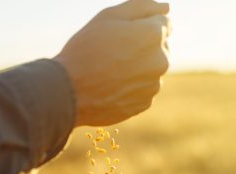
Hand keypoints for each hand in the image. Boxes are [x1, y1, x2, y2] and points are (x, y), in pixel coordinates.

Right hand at [54, 0, 170, 125]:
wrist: (69, 92)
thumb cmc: (85, 49)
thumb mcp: (109, 16)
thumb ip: (142, 7)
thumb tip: (166, 9)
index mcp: (154, 35)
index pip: (164, 23)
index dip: (142, 25)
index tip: (123, 34)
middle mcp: (161, 61)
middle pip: (160, 48)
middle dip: (143, 46)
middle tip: (112, 52)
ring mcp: (153, 85)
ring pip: (151, 70)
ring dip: (138, 67)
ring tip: (110, 71)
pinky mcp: (144, 103)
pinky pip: (143, 89)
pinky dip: (131, 86)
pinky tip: (111, 86)